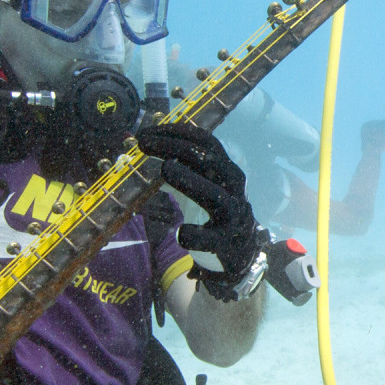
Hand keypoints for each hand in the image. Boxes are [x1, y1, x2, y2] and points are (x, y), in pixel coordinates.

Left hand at [136, 123, 261, 299]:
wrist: (240, 252)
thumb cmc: (214, 212)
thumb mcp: (202, 185)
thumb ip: (181, 169)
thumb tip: (146, 149)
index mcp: (226, 171)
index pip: (206, 143)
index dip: (177, 133)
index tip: (148, 133)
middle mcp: (233, 188)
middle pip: (207, 159)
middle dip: (173, 148)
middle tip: (143, 145)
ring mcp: (232, 215)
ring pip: (213, 195)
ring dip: (189, 180)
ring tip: (165, 170)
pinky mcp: (224, 243)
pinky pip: (207, 238)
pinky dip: (192, 234)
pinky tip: (179, 232)